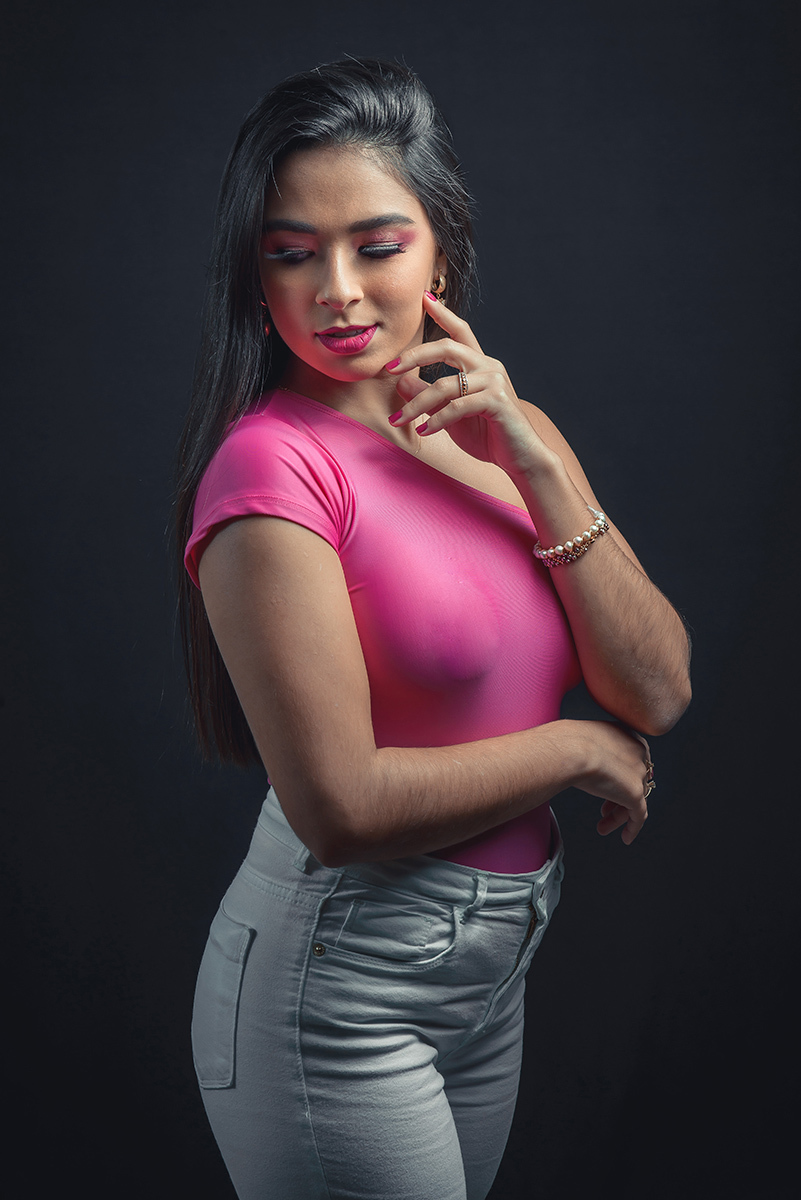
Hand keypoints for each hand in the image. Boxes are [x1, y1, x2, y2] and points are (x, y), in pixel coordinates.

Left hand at [385, 293, 552, 478]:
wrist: (520, 458)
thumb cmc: (487, 435)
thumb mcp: (450, 415)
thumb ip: (429, 396)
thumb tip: (401, 382)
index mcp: (480, 366)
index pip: (460, 332)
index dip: (442, 314)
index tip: (424, 298)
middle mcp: (489, 367)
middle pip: (447, 348)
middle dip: (415, 355)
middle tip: (390, 367)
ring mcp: (494, 382)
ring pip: (445, 385)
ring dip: (416, 404)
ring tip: (397, 420)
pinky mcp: (496, 401)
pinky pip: (456, 407)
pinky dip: (436, 421)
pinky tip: (424, 432)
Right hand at [571, 721, 653, 844]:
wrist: (571, 748)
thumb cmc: (568, 741)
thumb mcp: (582, 740)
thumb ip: (588, 749)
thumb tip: (573, 757)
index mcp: (628, 737)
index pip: (629, 763)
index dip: (617, 780)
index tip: (605, 792)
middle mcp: (638, 754)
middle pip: (632, 782)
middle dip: (617, 799)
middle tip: (604, 811)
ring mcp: (638, 773)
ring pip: (634, 800)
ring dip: (618, 816)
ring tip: (602, 827)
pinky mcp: (635, 793)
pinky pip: (639, 815)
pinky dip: (633, 828)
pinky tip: (626, 837)